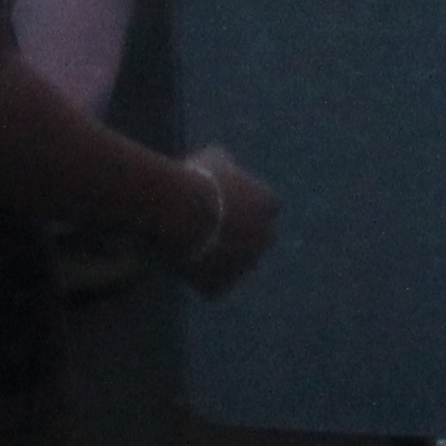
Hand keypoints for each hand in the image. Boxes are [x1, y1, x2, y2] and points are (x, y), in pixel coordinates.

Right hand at [172, 147, 281, 296]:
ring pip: (235, 266)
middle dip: (239, 238)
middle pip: (256, 240)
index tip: (224, 206)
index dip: (244, 208)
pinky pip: (213, 286)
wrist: (176, 210)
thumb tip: (223, 166)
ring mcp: (245, 265)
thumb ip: (227, 166)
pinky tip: (182, 267)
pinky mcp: (221, 286)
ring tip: (190, 248)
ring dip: (219, 260)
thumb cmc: (194, 178)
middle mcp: (264, 237)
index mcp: (269, 205)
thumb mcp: (215, 158)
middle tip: (211, 232)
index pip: (266, 209)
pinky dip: (200, 280)